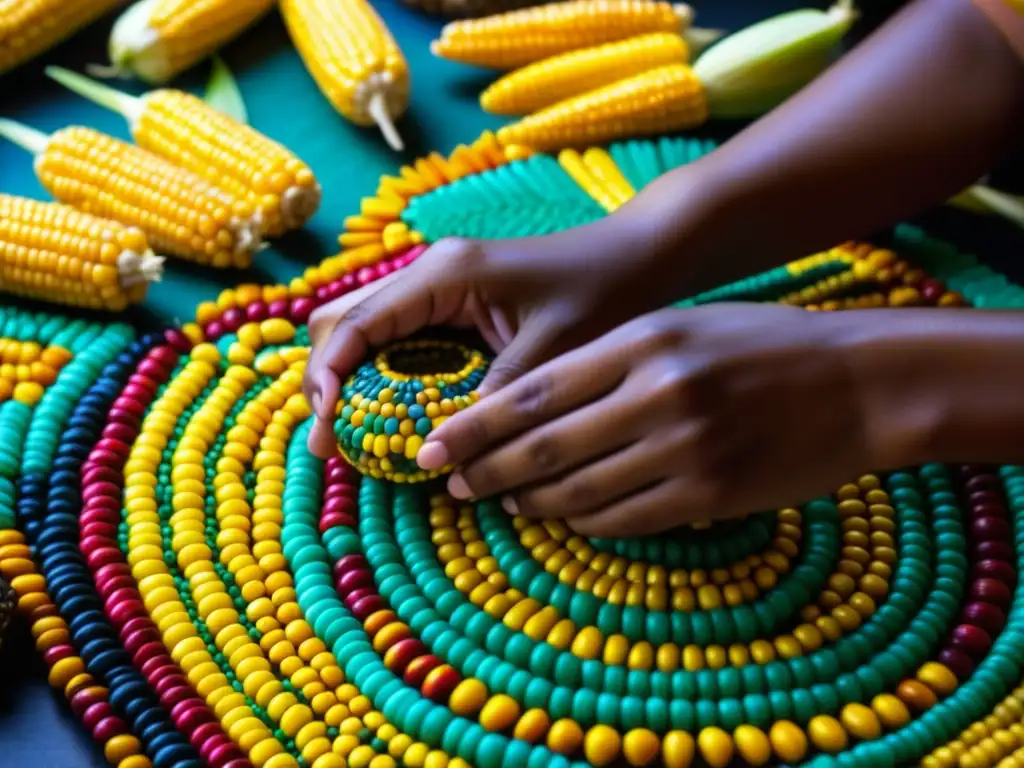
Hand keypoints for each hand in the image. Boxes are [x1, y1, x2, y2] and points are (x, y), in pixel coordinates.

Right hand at [303, 215, 684, 457]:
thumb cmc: (604, 293)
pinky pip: (400, 344)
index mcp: (444, 275)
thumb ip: (493, 397)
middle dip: (329, 382)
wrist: (640, 258)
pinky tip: (392, 420)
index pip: (356, 325)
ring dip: (352, 384)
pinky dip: (385, 381)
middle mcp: (430, 275)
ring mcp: (438, 290)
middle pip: (345, 324)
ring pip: (366, 334)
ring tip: (351, 442)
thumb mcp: (550, 352)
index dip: (329, 379)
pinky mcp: (454, 308)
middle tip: (332, 445)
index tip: (327, 432)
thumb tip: (442, 452)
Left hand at [416, 304, 906, 535]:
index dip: (473, 426)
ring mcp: (684, 449)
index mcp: (642, 343)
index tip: (434, 444)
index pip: (532, 393)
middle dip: (485, 468)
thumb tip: (533, 408)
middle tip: (450, 482)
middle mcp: (657, 395)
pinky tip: (564, 515)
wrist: (857, 380)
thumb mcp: (679, 327)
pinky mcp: (710, 495)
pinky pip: (624, 518)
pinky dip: (583, 520)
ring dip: (529, 501)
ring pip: (577, 490)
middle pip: (543, 446)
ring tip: (500, 501)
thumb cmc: (760, 344)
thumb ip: (608, 360)